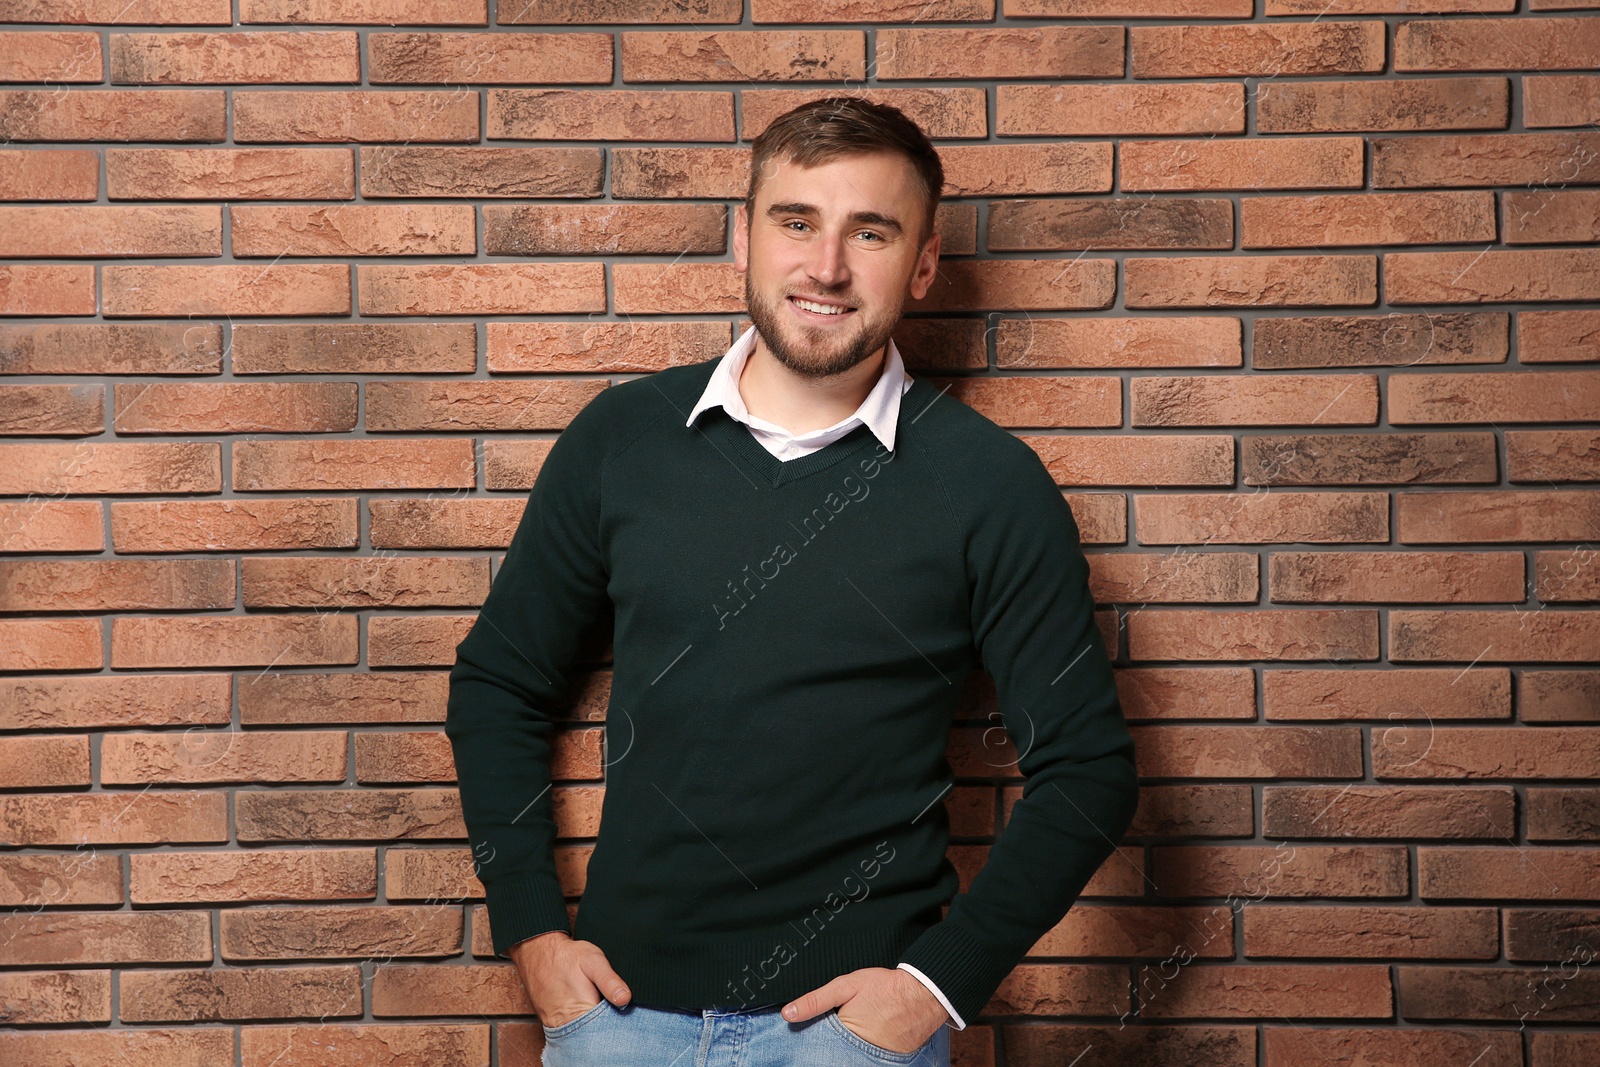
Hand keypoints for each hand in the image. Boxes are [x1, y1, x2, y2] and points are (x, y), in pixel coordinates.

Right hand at [508, 930, 631, 1028]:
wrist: (537, 951)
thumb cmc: (566, 956)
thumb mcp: (593, 961)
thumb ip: (609, 981)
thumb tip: (625, 999)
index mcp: (580, 1013)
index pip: (605, 1032)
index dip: (617, 1025)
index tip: (624, 1014)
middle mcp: (565, 1025)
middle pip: (593, 1036)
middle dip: (606, 1027)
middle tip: (612, 1007)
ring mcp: (555, 1026)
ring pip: (581, 1035)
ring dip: (592, 1026)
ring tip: (597, 1006)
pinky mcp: (550, 1022)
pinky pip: (569, 1030)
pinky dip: (579, 1023)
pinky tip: (585, 1008)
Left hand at [781, 966, 949, 1054]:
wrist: (924, 993)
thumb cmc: (885, 987)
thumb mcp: (845, 986)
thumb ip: (816, 1000)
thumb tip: (788, 1013)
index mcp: (844, 1035)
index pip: (820, 1046)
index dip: (816, 1039)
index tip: (817, 1033)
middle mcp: (859, 1053)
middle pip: (837, 1054)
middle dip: (835, 1045)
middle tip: (849, 1023)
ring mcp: (877, 1059)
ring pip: (854, 1056)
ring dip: (853, 1047)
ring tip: (864, 1026)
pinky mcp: (893, 1060)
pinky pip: (874, 1058)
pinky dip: (870, 1049)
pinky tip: (875, 1033)